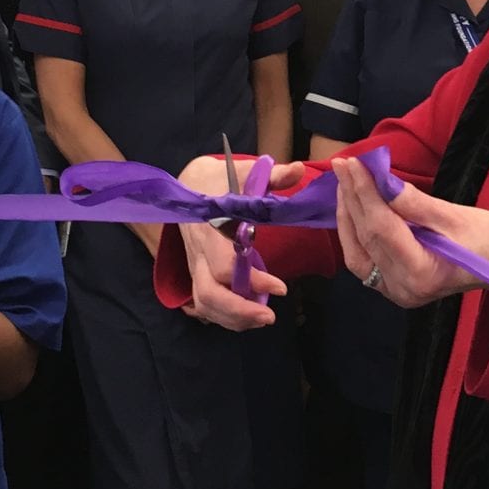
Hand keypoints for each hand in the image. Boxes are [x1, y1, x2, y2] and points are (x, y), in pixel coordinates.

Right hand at [171, 152, 305, 331]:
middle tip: (271, 317)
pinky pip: (205, 304)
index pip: (225, 265)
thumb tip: (298, 169)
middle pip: (208, 294)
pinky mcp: (197, 273)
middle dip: (238, 311)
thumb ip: (273, 176)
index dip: (252, 281)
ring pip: (204, 304)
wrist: (190, 183)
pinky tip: (250, 316)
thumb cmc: (222, 179)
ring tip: (264, 319)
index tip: (282, 287)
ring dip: (233, 318)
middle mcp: (198, 251)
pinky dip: (226, 316)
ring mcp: (195, 265)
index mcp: (210, 227)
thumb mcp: (245, 172)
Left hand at [331, 156, 488, 309]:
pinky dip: (355, 232)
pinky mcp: (393, 287)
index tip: (355, 163)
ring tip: (344, 182)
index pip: (382, 228)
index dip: (365, 193)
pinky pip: (364, 260)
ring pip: (357, 252)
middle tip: (343, 164)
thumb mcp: (455, 215)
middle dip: (352, 198)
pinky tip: (352, 207)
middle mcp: (403, 288)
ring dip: (348, 215)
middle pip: (366, 238)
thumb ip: (415, 202)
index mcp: (421, 273)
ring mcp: (395, 292)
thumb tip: (382, 180)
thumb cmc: (488, 238)